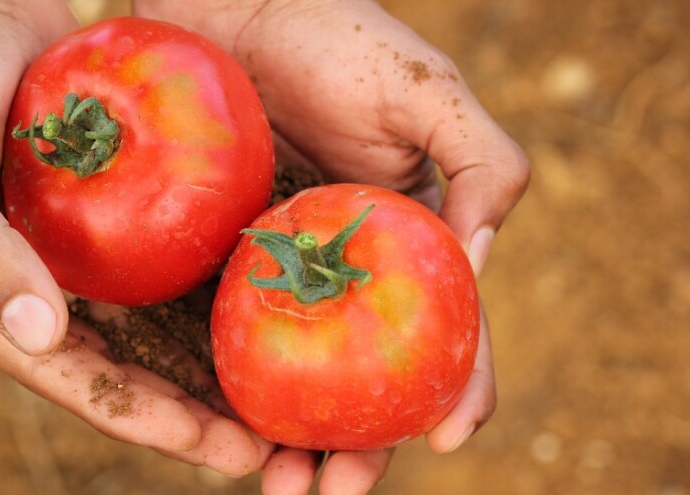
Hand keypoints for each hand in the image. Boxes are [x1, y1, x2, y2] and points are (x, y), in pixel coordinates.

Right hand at [0, 0, 269, 475]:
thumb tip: (39, 337)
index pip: (72, 380)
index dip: (145, 421)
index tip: (218, 449)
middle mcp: (25, 296)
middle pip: (118, 375)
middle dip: (186, 419)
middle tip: (262, 447)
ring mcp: (64, 264)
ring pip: (143, 338)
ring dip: (201, 375)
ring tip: (268, 404)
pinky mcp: (96, 228)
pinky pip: (153, 278)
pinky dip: (197, 307)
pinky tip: (252, 317)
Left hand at [134, 0, 529, 492]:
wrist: (231, 10)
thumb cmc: (335, 39)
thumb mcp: (428, 93)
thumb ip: (485, 166)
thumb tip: (479, 262)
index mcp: (406, 242)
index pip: (443, 330)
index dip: (454, 389)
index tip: (447, 439)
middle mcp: (344, 269)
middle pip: (363, 372)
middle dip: (361, 443)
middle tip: (336, 492)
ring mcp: (279, 273)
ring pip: (295, 373)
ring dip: (292, 437)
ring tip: (277, 486)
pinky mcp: (216, 262)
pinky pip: (225, 334)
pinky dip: (228, 386)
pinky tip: (218, 426)